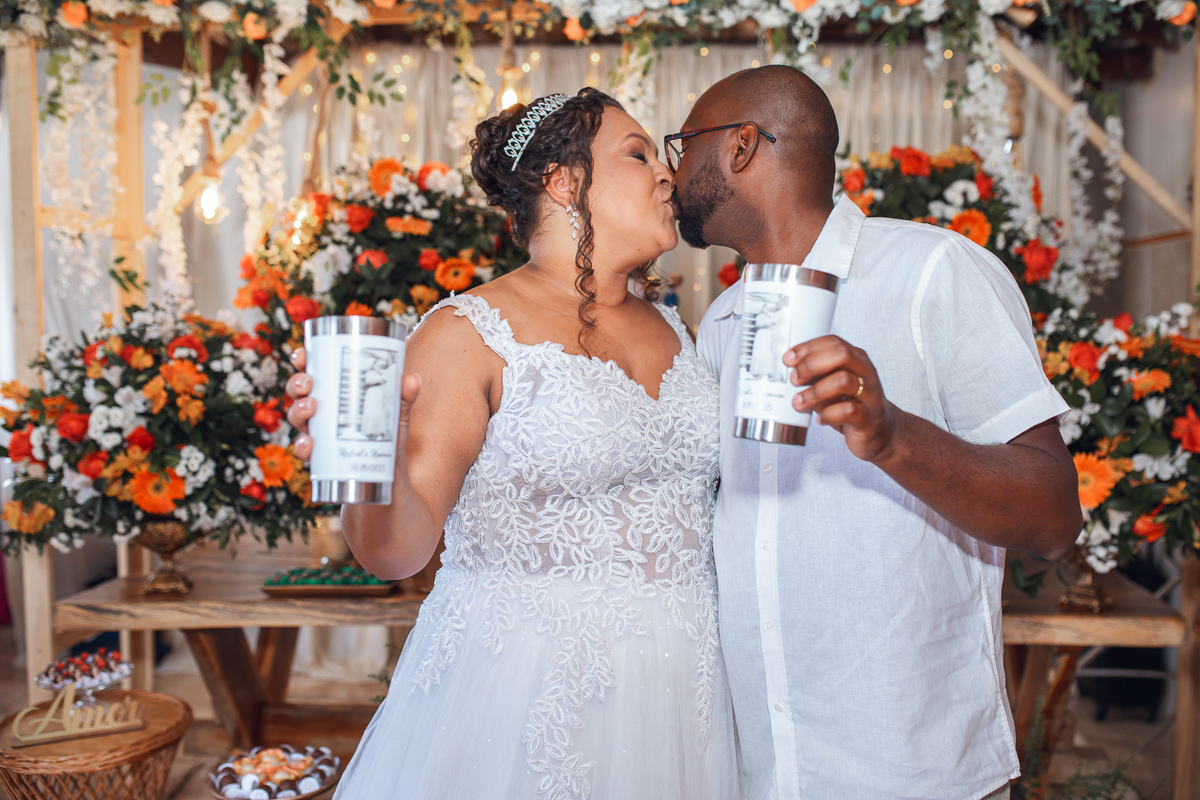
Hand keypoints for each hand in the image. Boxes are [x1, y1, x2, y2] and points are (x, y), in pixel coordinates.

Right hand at [285, 345, 421, 461]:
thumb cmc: (388, 437)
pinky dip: (303, 446)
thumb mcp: (397, 415)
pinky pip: (305, 450)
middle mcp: (322, 411)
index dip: (303, 360)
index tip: (302, 354)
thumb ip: (403, 398)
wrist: (389, 475)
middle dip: (297, 383)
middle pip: (299, 391)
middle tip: (308, 382)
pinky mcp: (321, 457)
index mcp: (335, 392)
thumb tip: (413, 379)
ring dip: (298, 410)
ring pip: (296, 417)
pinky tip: (310, 443)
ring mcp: (319, 433)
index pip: (314, 370)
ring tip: (311, 406)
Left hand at [783, 335, 896, 461]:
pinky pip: (848, 411)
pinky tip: (820, 419)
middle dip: (811, 365)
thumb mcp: (832, 384)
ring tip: (799, 402)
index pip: (833, 342)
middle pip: (841, 355)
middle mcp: (866, 372)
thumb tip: (789, 371)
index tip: (788, 359)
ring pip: (843, 381)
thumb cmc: (851, 404)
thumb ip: (816, 375)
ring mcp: (870, 394)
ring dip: (815, 392)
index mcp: (856, 359)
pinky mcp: (869, 418)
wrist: (878, 432)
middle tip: (794, 380)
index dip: (808, 348)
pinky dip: (828, 414)